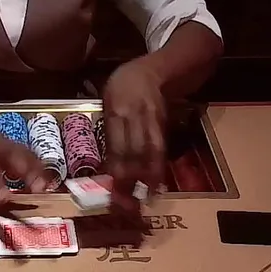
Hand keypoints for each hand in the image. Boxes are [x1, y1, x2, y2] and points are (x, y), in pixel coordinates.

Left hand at [102, 59, 166, 217]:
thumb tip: (108, 165)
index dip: (115, 168)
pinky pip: (160, 146)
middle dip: (131, 177)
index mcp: (114, 109)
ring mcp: (151, 118)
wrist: (152, 70)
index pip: (115, 144)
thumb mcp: (107, 102)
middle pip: (133, 150)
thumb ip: (108, 130)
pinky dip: (158, 165)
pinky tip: (157, 181)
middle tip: (129, 201)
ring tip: (147, 196)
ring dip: (149, 175)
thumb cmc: (121, 88)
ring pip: (150, 150)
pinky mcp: (163, 122)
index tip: (113, 190)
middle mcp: (133, 114)